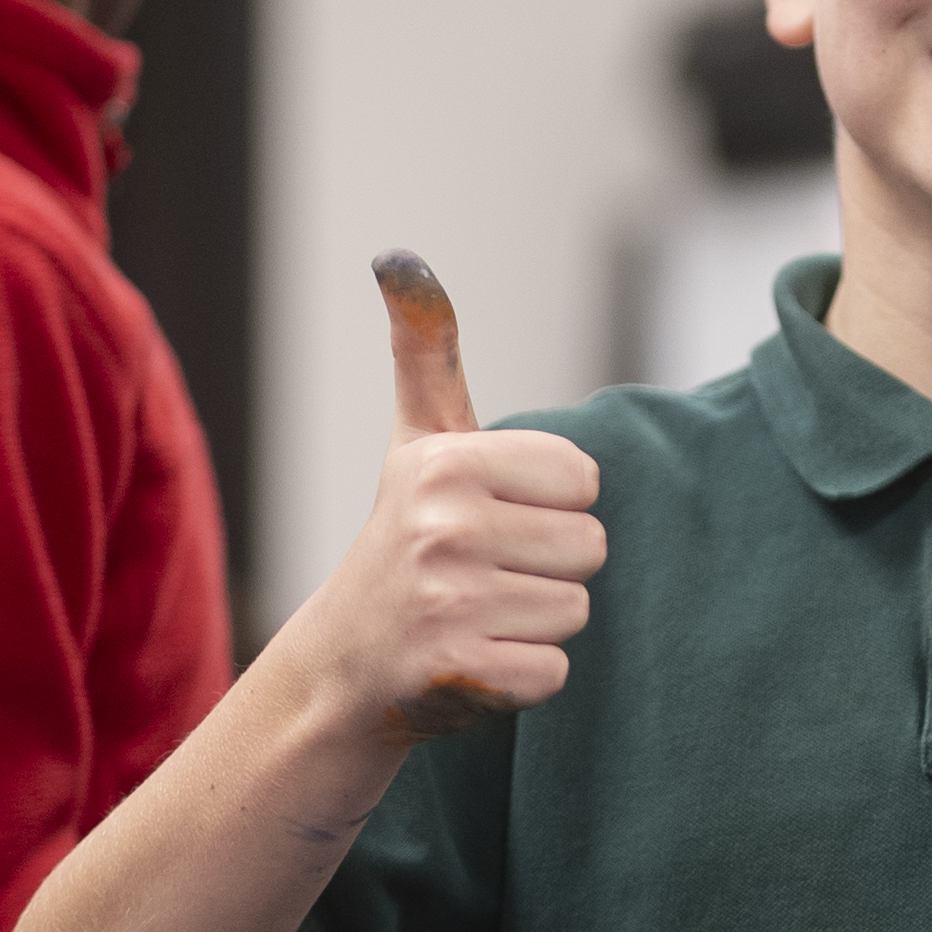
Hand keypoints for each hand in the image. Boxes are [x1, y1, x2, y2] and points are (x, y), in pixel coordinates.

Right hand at [280, 251, 603, 742]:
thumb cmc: (403, 541)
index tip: (495, 519)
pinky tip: (473, 660)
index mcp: (448, 462)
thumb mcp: (417, 442)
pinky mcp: (456, 672)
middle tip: (486, 575)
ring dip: (536, 623)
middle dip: (549, 568)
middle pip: (589, 548)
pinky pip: (554, 671)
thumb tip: (397, 254)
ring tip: (478, 616)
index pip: (585, 482)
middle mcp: (442, 526)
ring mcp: (446, 603)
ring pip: (575, 610)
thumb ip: (426, 352)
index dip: (552, 507)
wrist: (341, 665)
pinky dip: (523, 676)